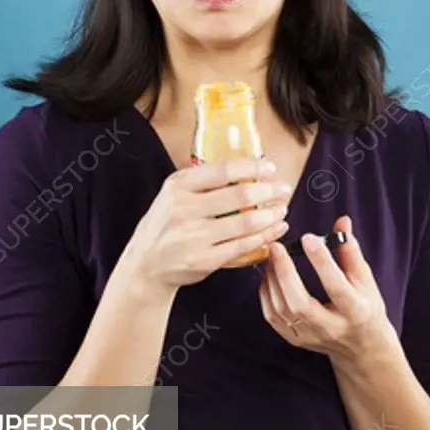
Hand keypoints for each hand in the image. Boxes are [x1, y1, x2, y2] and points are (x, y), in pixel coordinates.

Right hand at [122, 158, 291, 290]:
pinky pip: (243, 246)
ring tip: (282, 209)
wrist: (146, 264)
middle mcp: (184, 210)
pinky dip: (265, 236)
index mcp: (178, 187)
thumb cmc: (165, 225)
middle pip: (239, 195)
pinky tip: (275, 230)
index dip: (252, 167)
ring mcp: (194, 237)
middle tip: (283, 188)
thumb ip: (201, 180)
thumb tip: (243, 165)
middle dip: (269, 190)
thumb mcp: (173, 193)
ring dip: (271, 214)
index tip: (269, 167)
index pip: (222, 170)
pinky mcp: (204, 260)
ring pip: (246, 223)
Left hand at [258, 215, 391, 361]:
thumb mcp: (365, 279)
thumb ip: (350, 251)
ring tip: (272, 256)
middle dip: (285, 273)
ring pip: (282, 310)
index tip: (308, 237)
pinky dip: (267, 292)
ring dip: (273, 279)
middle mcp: (331, 327)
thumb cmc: (364, 306)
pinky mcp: (295, 339)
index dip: (322, 261)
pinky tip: (269, 275)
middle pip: (301, 304)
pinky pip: (272, 316)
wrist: (360, 346)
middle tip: (276, 246)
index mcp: (355, 310)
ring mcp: (310, 336)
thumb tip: (342, 221)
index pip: (336, 286)